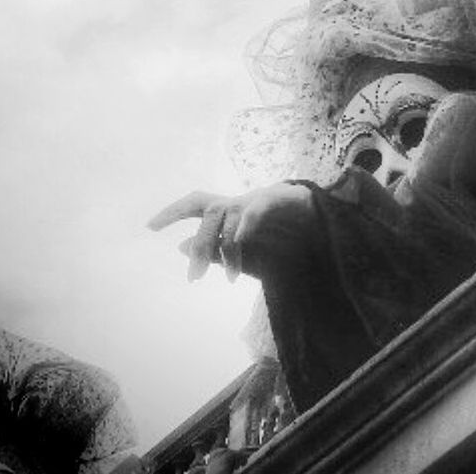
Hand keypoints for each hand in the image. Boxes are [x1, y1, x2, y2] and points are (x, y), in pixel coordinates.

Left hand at [147, 183, 309, 282]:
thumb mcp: (245, 257)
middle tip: (194, 277)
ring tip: (229, 276)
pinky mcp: (281, 198)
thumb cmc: (285, 243)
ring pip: (227, 213)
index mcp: (231, 212)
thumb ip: (214, 253)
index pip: (195, 204)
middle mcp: (241, 201)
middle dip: (199, 244)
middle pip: (207, 211)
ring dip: (225, 247)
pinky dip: (245, 225)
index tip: (149, 227)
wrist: (326, 232)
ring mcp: (259, 198)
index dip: (172, 212)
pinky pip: (256, 209)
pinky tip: (239, 241)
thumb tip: (180, 248)